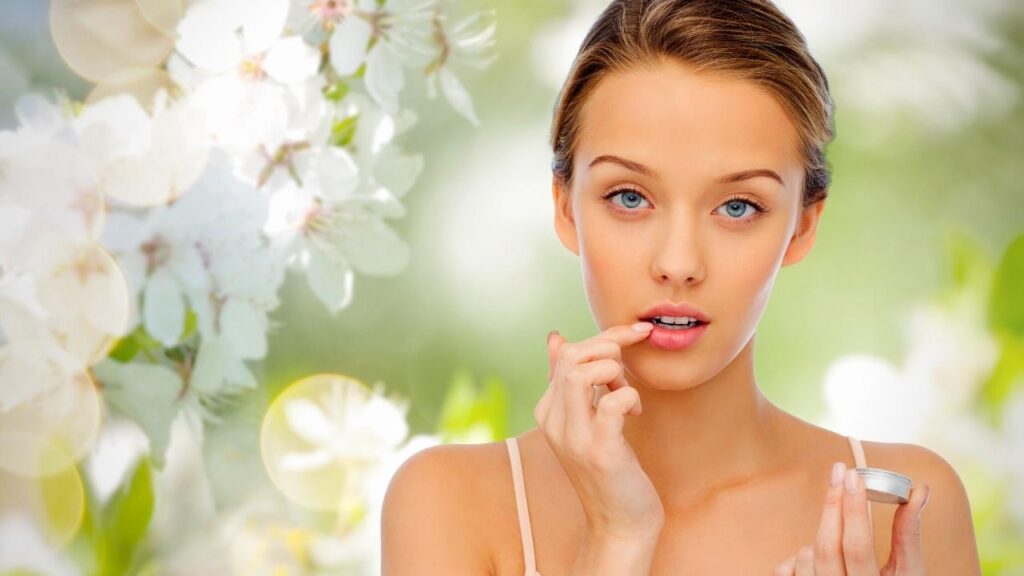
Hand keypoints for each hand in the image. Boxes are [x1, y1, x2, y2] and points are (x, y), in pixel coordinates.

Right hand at [534, 321, 663, 541]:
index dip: (605, 337)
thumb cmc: (609, 469)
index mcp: (548, 410)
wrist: (620, 525)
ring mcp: (574, 438)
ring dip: (616, 372)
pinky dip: (629, 397)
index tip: (636, 334)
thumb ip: (568, 380)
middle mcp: (554, 422)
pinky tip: (636, 413)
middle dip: (611, 348)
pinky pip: (611, 403)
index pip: (567, 352)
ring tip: (628, 394)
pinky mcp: (600, 452)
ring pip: (582, 373)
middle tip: (629, 372)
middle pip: (572, 356)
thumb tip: (555, 337)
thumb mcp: (584, 419)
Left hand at [774, 461, 930, 574]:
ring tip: (840, 536)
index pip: (857, 546)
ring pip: (806, 554)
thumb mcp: (908, 574)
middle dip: (833, 505)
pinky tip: (819, 558)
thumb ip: (908, 534)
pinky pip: (787, 567)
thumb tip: (919, 490)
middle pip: (827, 546)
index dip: (854, 509)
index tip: (853, 476)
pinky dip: (802, 556)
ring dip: (821, 537)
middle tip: (839, 472)